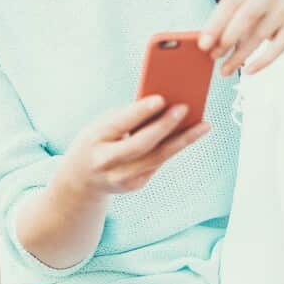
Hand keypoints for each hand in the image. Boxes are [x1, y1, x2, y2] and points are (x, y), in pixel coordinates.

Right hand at [61, 95, 210, 196]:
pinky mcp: (136, 185)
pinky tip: (191, 135)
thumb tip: (163, 106)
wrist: (80, 181)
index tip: (161, 98)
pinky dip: (174, 147)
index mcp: (95, 141)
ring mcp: (122, 178)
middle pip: (142, 144)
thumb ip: (126, 118)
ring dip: (183, 140)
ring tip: (204, 125)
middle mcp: (107, 163)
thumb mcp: (101, 127)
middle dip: (165, 126)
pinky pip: (158, 162)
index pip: (120, 125)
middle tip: (185, 108)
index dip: (140, 112)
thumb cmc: (96, 142)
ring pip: (157, 158)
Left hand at [198, 0, 283, 76]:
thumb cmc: (261, 11)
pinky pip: (277, 48)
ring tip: (225, 70)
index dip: (216, 23)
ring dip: (239, 55)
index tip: (203, 43)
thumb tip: (207, 45)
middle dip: (228, 38)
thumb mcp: (242, 9)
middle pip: (247, 16)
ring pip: (259, 35)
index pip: (230, 2)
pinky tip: (249, 70)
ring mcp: (283, 12)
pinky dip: (262, 61)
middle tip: (213, 56)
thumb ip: (225, 23)